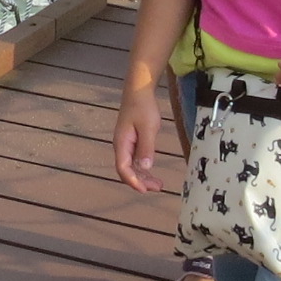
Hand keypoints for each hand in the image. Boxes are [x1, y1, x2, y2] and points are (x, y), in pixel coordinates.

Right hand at [114, 77, 171, 192]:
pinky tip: (152, 171)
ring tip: (158, 184)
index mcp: (122, 143)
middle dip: (140, 181)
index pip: (123, 168)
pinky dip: (143, 167)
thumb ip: (146, 148)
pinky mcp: (132, 140)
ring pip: (131, 166)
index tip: (145, 190)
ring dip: (143, 176)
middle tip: (157, 187)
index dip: (133, 181)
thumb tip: (145, 167)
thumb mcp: (148, 128)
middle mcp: (121, 146)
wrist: (138, 91)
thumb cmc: (143, 107)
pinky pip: (135, 159)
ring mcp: (126, 144)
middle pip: (126, 170)